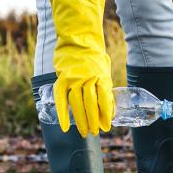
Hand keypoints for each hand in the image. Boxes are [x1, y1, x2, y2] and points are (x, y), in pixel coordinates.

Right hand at [50, 0, 112, 136]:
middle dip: (93, 120)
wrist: (77, 39)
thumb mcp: (105, 71)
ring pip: (76, 103)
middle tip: (94, 132)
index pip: (104, 98)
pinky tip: (64, 126)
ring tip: (83, 131)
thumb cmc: (93, 58)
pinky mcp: (62, 78)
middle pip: (90, 103)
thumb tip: (110, 111)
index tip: (106, 126)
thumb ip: (106, 88)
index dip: (106, 114)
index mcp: (101, 76)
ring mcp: (73, 78)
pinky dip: (62, 114)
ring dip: (80, 119)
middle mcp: (87, 77)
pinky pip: (61, 98)